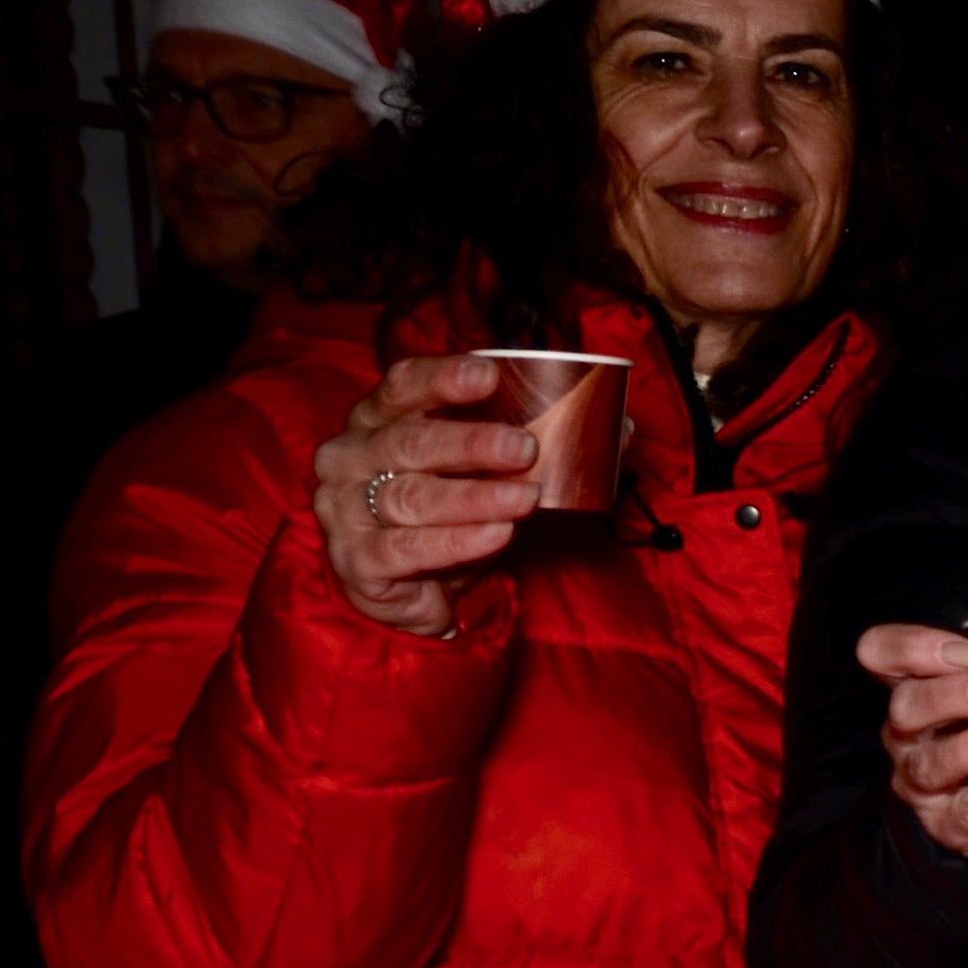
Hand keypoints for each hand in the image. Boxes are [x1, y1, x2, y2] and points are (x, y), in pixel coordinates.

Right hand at [311, 354, 545, 635]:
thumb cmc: (451, 515)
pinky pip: (406, 549)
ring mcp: (345, 508)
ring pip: (410, 497)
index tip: (490, 376)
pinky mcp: (357, 559)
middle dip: (470, 442)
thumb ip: (542, 447)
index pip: (402, 385)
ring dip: (473, 497)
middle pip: (410, 441)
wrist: (413, 592)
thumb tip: (622, 427)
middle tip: (523, 448)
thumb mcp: (490, 475)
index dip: (442, 378)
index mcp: (380, 419)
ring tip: (524, 498)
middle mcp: (352, 456)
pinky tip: (495, 536)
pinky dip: (455, 543)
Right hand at [862, 623, 967, 870]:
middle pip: (906, 707)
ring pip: (928, 764)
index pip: (884, 655)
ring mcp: (925, 784)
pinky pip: (967, 813)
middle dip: (950, 695)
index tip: (963, 650)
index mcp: (924, 691)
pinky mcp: (951, 826)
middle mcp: (911, 737)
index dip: (911, 647)